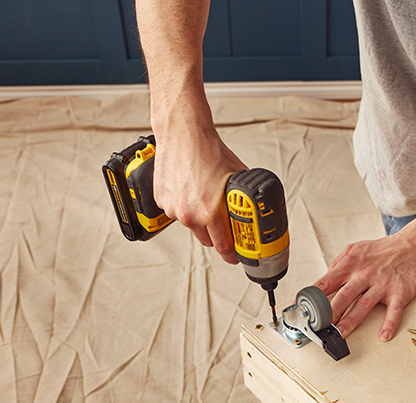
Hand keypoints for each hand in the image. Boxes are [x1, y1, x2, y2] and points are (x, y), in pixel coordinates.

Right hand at [152, 128, 247, 263]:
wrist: (183, 134)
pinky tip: (191, 190)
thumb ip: (243, 196)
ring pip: (191, 225)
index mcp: (209, 212)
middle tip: (225, 228)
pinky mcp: (161, 201)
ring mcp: (173, 209)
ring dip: (200, 219)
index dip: (233, 254)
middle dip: (218, 237)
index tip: (237, 255)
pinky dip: (185, 206)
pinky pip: (176, 212)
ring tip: (205, 198)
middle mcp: (189, 214)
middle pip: (207, 240)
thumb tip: (253, 206)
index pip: (223, 247)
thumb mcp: (237, 175)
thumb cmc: (208, 150)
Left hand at [314, 234, 415, 340]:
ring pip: (364, 305)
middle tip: (320, 327)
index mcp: (350, 266)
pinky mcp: (399, 293)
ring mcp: (381, 285)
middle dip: (330, 312)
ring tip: (341, 333)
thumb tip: (325, 280)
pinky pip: (393, 311)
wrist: (412, 246)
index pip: (326, 282)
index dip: (312, 297)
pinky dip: (389, 324)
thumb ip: (338, 264)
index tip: (303, 309)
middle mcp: (364, 275)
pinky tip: (384, 335)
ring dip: (351, 321)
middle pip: (343, 296)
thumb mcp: (355, 249)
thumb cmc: (382, 250)